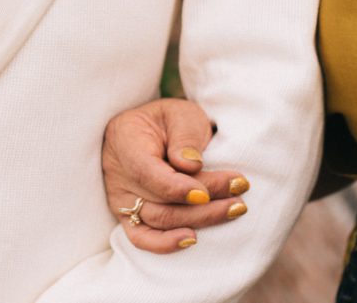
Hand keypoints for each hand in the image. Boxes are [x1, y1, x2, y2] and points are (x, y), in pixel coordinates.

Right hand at [103, 98, 249, 253]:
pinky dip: (165, 243)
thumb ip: (185, 136)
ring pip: (158, 220)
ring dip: (199, 219)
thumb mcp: (180, 113)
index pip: (146, 171)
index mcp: (124, 139)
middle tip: (239, 193)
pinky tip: (193, 239)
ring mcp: (120, 198)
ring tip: (234, 207)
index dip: (176, 187)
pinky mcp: (129, 215)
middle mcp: (117, 173)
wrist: (154, 129)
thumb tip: (190, 166)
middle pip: (158, 201)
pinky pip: (142, 237)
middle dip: (203, 203)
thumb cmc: (169, 119)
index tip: (206, 193)